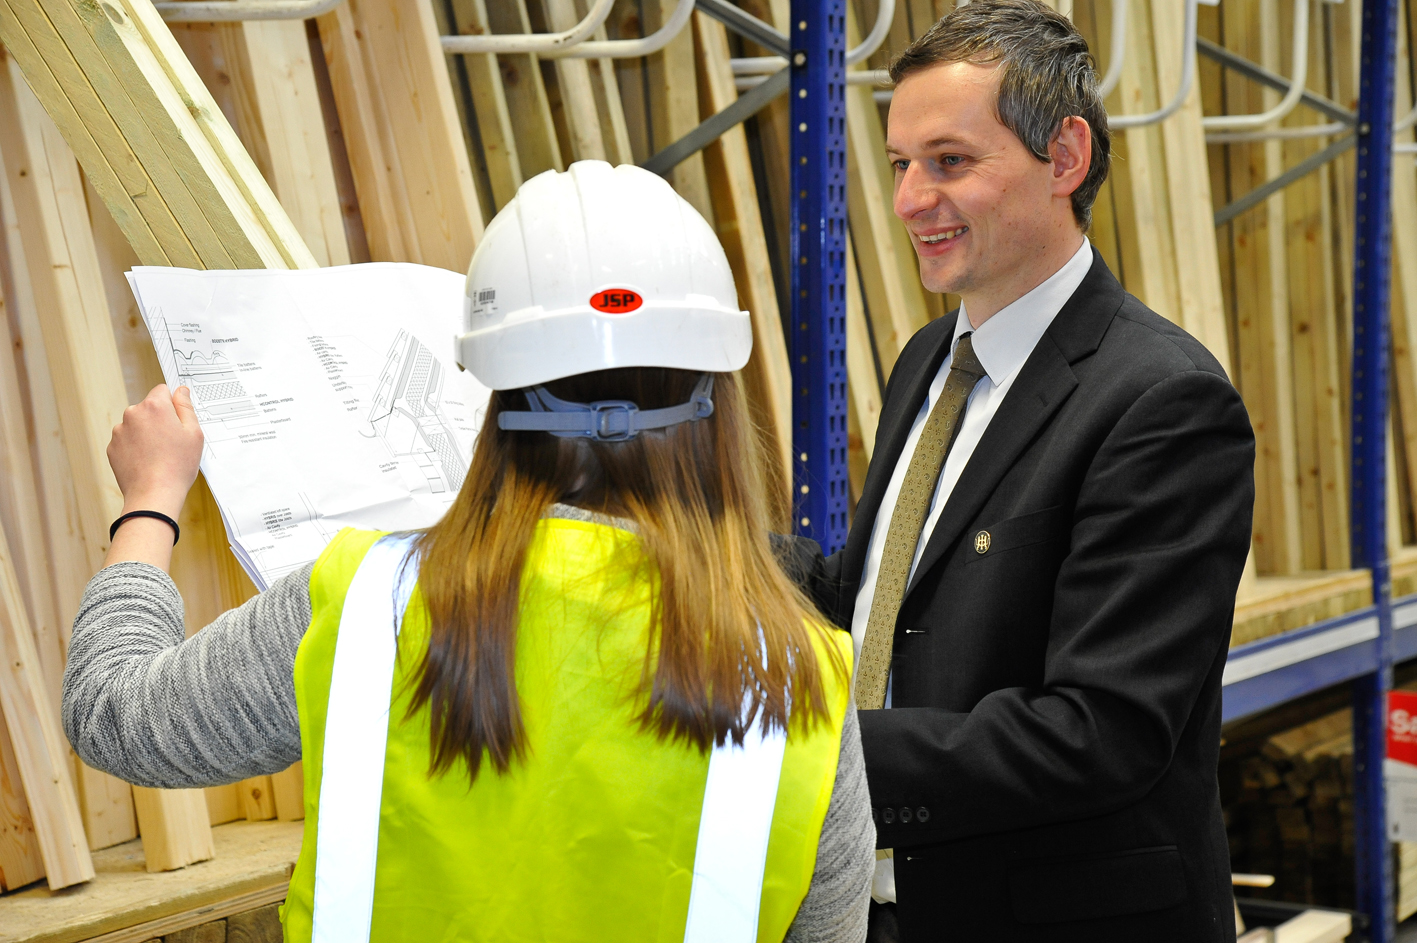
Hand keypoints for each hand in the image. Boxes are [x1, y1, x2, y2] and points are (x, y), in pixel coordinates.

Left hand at [107, 384, 203, 519]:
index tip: (177, 420)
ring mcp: (120, 431)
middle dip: (159, 419)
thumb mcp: (194, 433)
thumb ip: (186, 407)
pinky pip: (127, 440)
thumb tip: (180, 391)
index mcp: (155, 407)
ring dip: (145, 433)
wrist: (154, 494)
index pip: (162, 390)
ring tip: (159, 454)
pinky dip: (135, 447)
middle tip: (171, 441)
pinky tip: (147, 461)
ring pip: (137, 425)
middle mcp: (133, 414)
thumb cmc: (176, 466)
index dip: (172, 404)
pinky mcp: (112, 447)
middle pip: (148, 408)